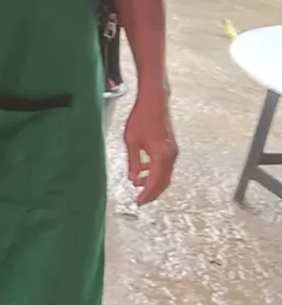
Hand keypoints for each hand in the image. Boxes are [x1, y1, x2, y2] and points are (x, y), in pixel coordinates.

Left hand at [124, 90, 177, 205]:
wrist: (154, 102)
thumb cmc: (141, 119)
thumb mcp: (131, 141)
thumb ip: (134, 162)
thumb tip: (133, 180)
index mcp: (162, 155)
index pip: (155, 182)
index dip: (147, 194)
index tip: (138, 202)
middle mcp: (171, 156)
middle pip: (164, 182)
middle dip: (152, 192)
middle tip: (140, 200)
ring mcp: (173, 152)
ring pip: (165, 174)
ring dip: (153, 182)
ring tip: (138, 186)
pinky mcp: (171, 147)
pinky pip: (165, 166)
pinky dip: (156, 172)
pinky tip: (143, 171)